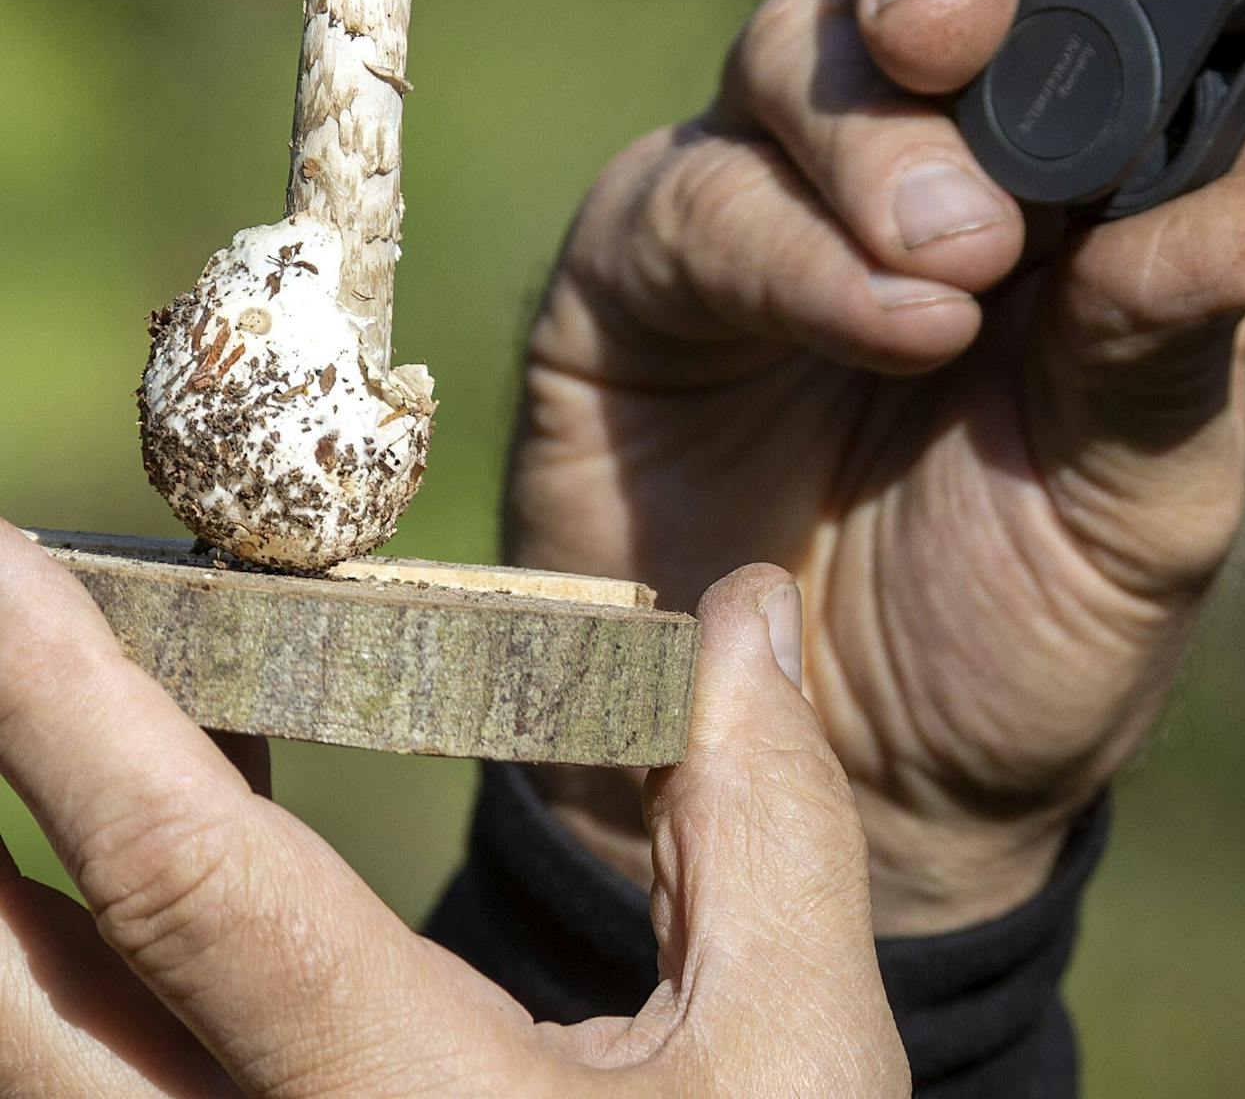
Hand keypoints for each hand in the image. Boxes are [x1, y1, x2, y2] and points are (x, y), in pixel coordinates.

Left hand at [0, 525, 906, 1097]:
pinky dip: (91, 944)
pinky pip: (96, 1085)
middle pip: (26, 1003)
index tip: (0, 563)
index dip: (73, 715)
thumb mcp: (800, 1054)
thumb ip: (768, 820)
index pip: (197, 889)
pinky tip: (166, 818)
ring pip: (36, 1060)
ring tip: (45, 692)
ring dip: (15, 883)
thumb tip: (746, 609)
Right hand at [510, 0, 1244, 932]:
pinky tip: (886, 323)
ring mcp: (778, 198)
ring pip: (798, 43)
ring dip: (880, 137)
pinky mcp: (648, 270)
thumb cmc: (1025, 629)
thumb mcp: (1144, 495)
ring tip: (959, 271)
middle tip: (968, 38)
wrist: (850, 791)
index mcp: (1078, 176)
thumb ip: (1184, 334)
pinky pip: (702, 195)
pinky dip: (796, 245)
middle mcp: (928, 154)